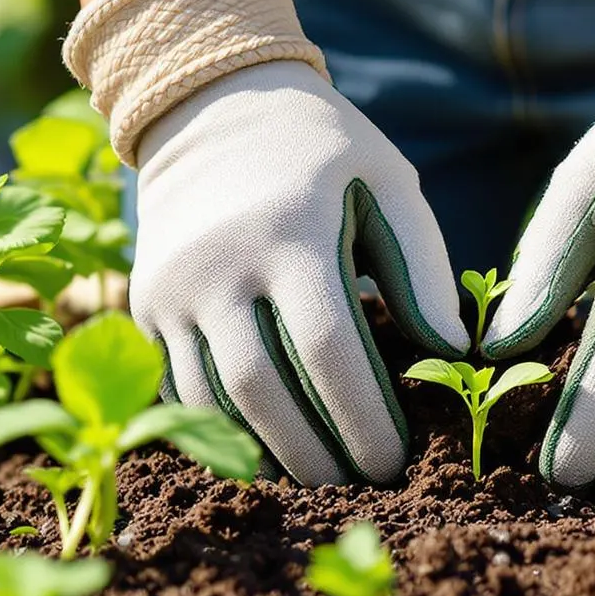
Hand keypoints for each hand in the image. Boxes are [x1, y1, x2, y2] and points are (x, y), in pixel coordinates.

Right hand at [133, 60, 469, 484]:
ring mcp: (172, 288)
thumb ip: (423, 266)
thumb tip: (449, 354)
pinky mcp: (145, 305)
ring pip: (212, 399)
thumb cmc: (322, 151)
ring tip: (318, 482)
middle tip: (361, 488)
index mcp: (290, 231)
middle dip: (317, 453)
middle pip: (264, 389)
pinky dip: (220, 430)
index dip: (364, 418)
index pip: (328, 349)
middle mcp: (220, 265)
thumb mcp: (387, 181)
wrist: (210, 107)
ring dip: (267, 453)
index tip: (398, 463)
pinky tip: (266, 453)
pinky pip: (178, 387)